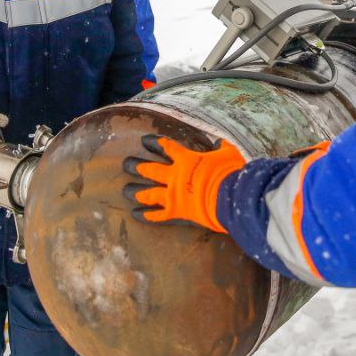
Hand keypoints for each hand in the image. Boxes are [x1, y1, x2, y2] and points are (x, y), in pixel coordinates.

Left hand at [123, 135, 244, 232]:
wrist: (230, 197)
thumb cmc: (230, 173)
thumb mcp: (228, 153)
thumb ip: (221, 147)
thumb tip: (219, 141)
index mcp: (187, 160)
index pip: (166, 147)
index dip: (154, 143)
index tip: (144, 140)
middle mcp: (175, 176)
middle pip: (150, 170)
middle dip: (137, 167)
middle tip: (126, 164)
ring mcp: (173, 195)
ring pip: (149, 193)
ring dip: (136, 191)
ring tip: (125, 190)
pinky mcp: (176, 212)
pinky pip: (157, 215)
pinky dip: (146, 215)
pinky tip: (135, 214)